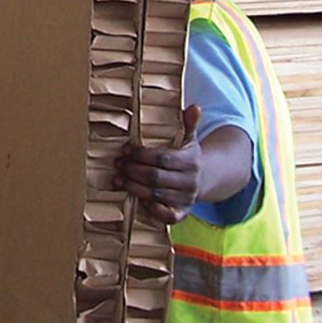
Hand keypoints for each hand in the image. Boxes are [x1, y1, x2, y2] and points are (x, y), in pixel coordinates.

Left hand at [113, 105, 201, 223]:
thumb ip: (188, 123)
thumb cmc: (187, 155)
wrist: (204, 179)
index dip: (142, 154)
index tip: (127, 149)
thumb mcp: (189, 138)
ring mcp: (187, 199)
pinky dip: (152, 209)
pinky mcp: (182, 213)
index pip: (163, 158)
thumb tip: (195, 106)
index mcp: (191, 161)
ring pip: (156, 195)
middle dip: (133, 170)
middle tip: (118, 163)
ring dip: (134, 187)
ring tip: (117, 179)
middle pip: (156, 177)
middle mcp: (190, 181)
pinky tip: (137, 199)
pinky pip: (168, 216)